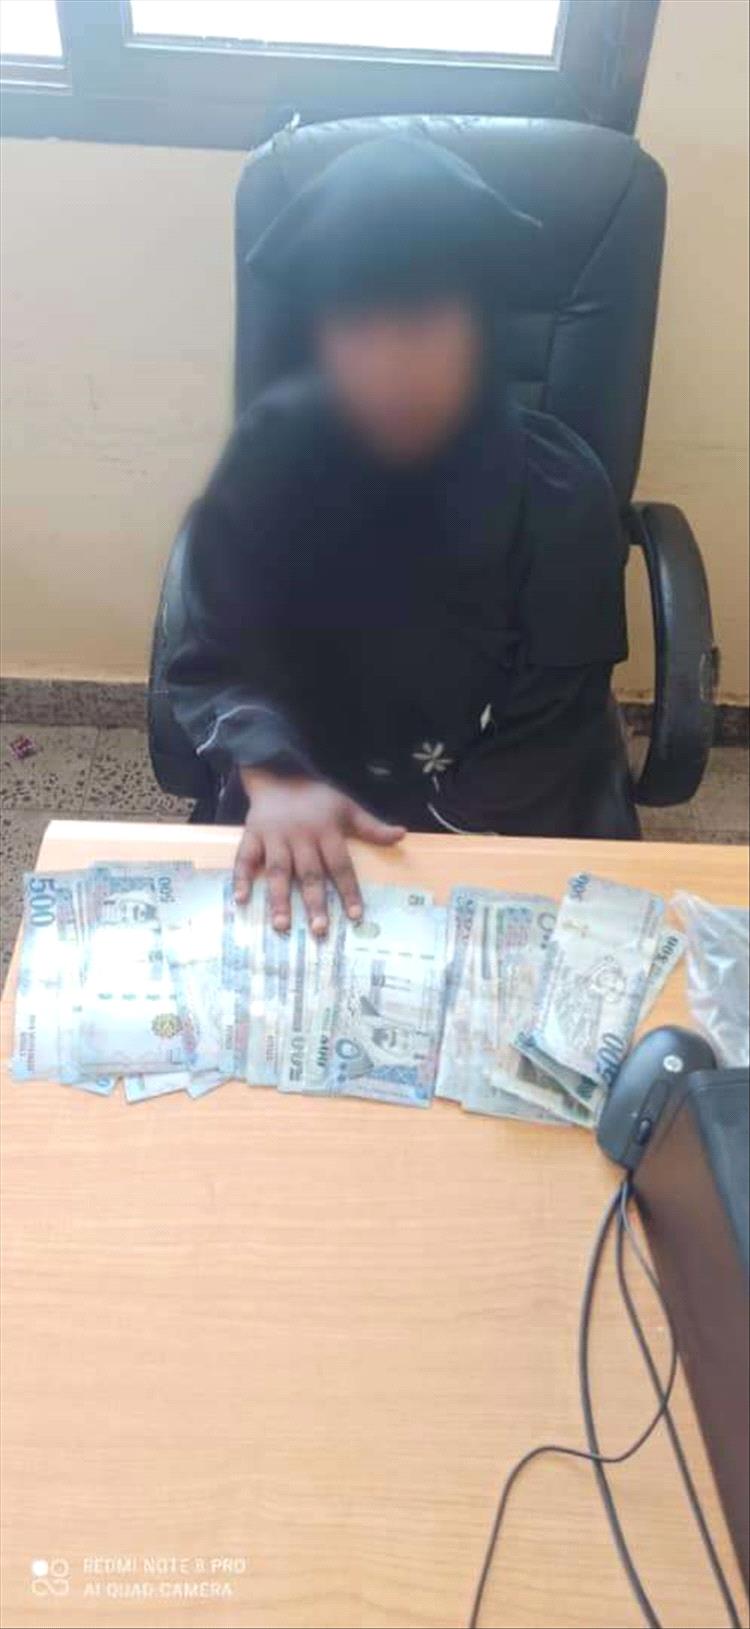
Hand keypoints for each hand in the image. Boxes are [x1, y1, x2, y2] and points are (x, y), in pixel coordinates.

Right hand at [234, 770, 404, 933]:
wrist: (278, 772)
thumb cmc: (316, 796)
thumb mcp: (347, 807)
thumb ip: (371, 827)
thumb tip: (401, 834)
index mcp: (326, 831)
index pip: (341, 865)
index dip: (348, 891)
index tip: (355, 916)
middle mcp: (300, 837)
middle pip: (309, 873)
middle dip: (314, 903)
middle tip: (319, 931)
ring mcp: (274, 837)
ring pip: (278, 871)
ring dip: (279, 898)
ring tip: (282, 925)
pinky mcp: (252, 835)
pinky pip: (245, 858)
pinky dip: (241, 878)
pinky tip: (241, 900)